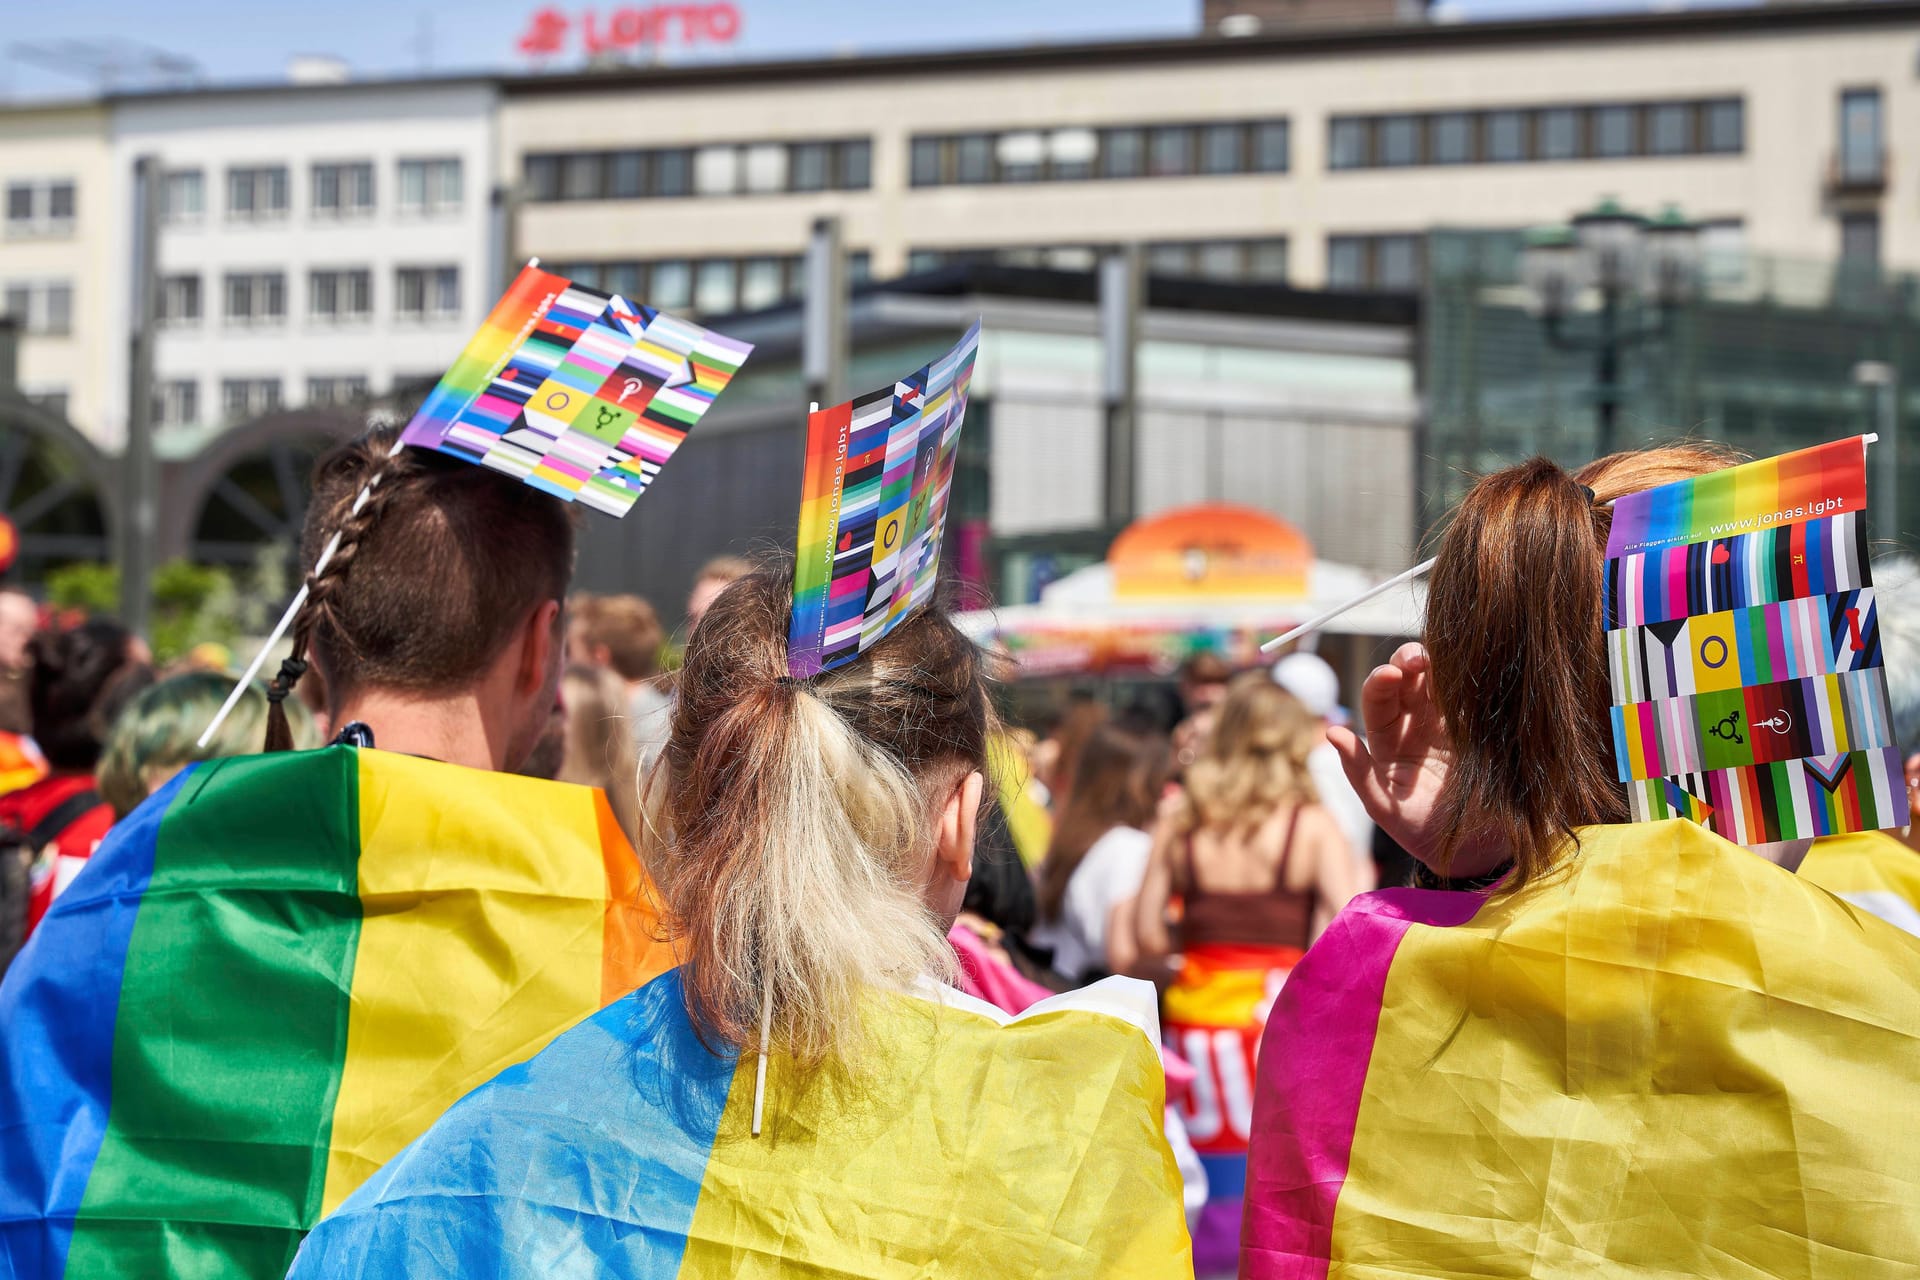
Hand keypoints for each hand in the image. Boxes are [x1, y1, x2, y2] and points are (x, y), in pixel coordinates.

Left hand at [1327, 643, 1503, 877]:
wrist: (1475, 851)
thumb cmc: (1422, 832)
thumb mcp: (1385, 807)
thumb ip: (1358, 772)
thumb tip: (1331, 732)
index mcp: (1388, 741)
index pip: (1378, 701)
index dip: (1380, 684)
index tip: (1388, 675)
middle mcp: (1416, 726)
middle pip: (1408, 681)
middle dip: (1408, 662)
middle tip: (1416, 658)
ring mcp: (1450, 724)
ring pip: (1441, 682)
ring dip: (1440, 664)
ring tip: (1441, 655)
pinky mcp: (1481, 729)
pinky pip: (1474, 698)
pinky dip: (1470, 680)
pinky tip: (1471, 667)